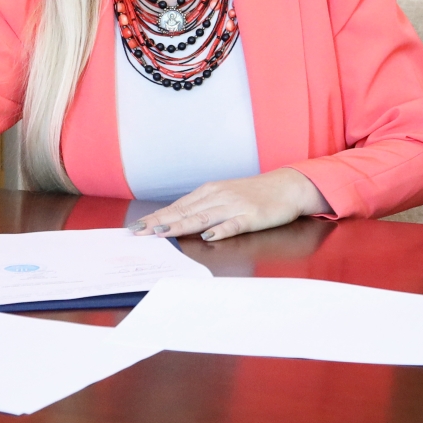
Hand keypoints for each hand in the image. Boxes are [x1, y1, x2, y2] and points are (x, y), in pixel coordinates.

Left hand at [132, 168, 332, 241]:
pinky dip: (221, 230)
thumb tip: (176, 219)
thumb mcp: (225, 196)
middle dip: (160, 222)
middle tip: (138, 233)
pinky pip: (235, 224)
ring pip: (204, 217)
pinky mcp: (252, 216)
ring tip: (163, 233)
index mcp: (210, 192)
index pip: (177, 206)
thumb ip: (203, 208)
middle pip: (185, 212)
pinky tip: (209, 236)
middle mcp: (219, 197)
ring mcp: (235, 206)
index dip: (156, 217)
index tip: (136, 227)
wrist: (287, 187)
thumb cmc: (254, 194)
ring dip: (182, 225)